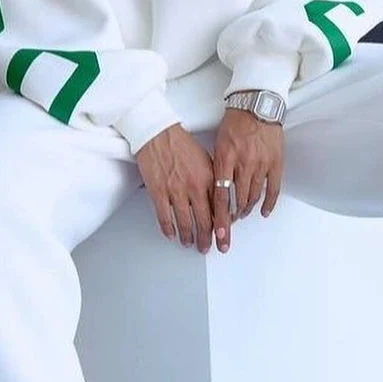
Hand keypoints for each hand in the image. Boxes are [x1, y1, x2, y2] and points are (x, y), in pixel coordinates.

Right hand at [135, 124, 216, 251]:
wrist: (158, 134)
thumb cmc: (182, 144)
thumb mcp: (207, 161)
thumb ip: (214, 181)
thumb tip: (219, 201)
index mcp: (209, 179)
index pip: (219, 210)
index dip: (222, 229)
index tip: (224, 240)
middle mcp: (194, 187)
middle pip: (204, 221)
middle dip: (206, 239)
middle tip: (207, 247)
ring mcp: (175, 191)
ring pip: (185, 223)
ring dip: (188, 237)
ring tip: (189, 243)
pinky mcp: (158, 192)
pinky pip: (164, 217)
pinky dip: (168, 228)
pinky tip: (171, 234)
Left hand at [211, 108, 284, 252]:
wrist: (257, 105)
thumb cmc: (235, 123)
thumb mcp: (218, 145)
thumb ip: (217, 167)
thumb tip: (214, 191)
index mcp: (225, 159)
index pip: (221, 196)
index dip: (220, 217)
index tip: (218, 234)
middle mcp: (243, 164)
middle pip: (238, 200)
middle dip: (232, 217)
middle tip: (228, 226)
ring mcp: (261, 164)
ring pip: (254, 196)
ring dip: (247, 209)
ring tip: (241, 215)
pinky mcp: (276, 163)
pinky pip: (273, 189)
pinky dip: (268, 203)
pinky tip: (263, 212)